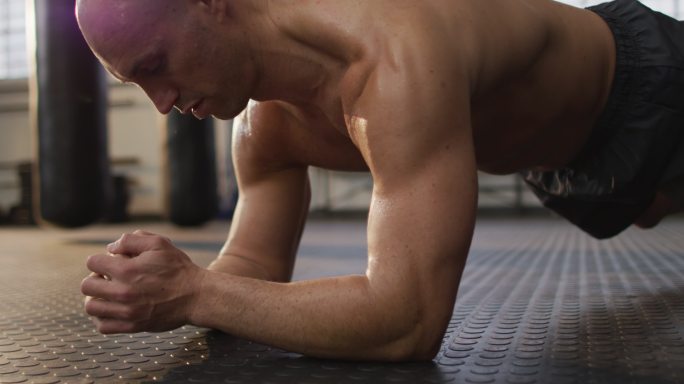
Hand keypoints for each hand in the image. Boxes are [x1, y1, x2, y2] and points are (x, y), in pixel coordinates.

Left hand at [81, 230, 205, 333]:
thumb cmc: (178, 269)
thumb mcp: (159, 243)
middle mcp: (123, 291)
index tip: (113, 263)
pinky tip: (112, 310)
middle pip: (87, 285)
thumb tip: (110, 248)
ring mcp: (126, 311)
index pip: (93, 263)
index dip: (102, 260)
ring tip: (108, 295)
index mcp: (127, 269)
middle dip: (96, 278)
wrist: (196, 296)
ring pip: (91, 307)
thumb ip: (131, 240)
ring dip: (96, 298)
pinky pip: (103, 326)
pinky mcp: (132, 326)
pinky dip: (102, 318)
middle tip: (109, 279)